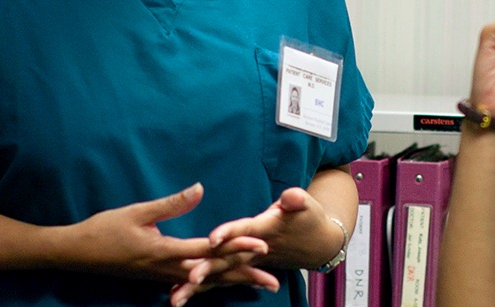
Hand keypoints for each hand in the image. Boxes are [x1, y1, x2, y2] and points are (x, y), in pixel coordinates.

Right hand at [61, 183, 270, 286]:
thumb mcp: (137, 212)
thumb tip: (199, 188)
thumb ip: (170, 203)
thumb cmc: (104, 230)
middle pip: (214, 274)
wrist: (77, 253)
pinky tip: (225, 284)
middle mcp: (168, 270)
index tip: (261, 245)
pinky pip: (193, 283)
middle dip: (245, 275)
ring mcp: (163, 277)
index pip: (208, 250)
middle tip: (275, 280)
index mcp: (164, 252)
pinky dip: (213, 283)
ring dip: (234, 282)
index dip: (236, 247)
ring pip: (206, 281)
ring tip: (260, 285)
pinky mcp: (159, 278)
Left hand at [170, 186, 339, 303]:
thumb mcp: (307, 205)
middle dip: (208, 270)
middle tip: (188, 278)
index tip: (212, 239)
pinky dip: (204, 287)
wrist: (319, 245)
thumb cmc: (309, 219)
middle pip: (228, 261)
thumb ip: (296, 200)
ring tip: (175, 299)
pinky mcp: (244, 266)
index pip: (245, 232)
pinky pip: (222, 278)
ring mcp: (249, 261)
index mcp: (266, 230)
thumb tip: (290, 197)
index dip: (230, 234)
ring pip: (221, 275)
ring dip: (200, 287)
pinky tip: (182, 292)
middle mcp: (255, 251)